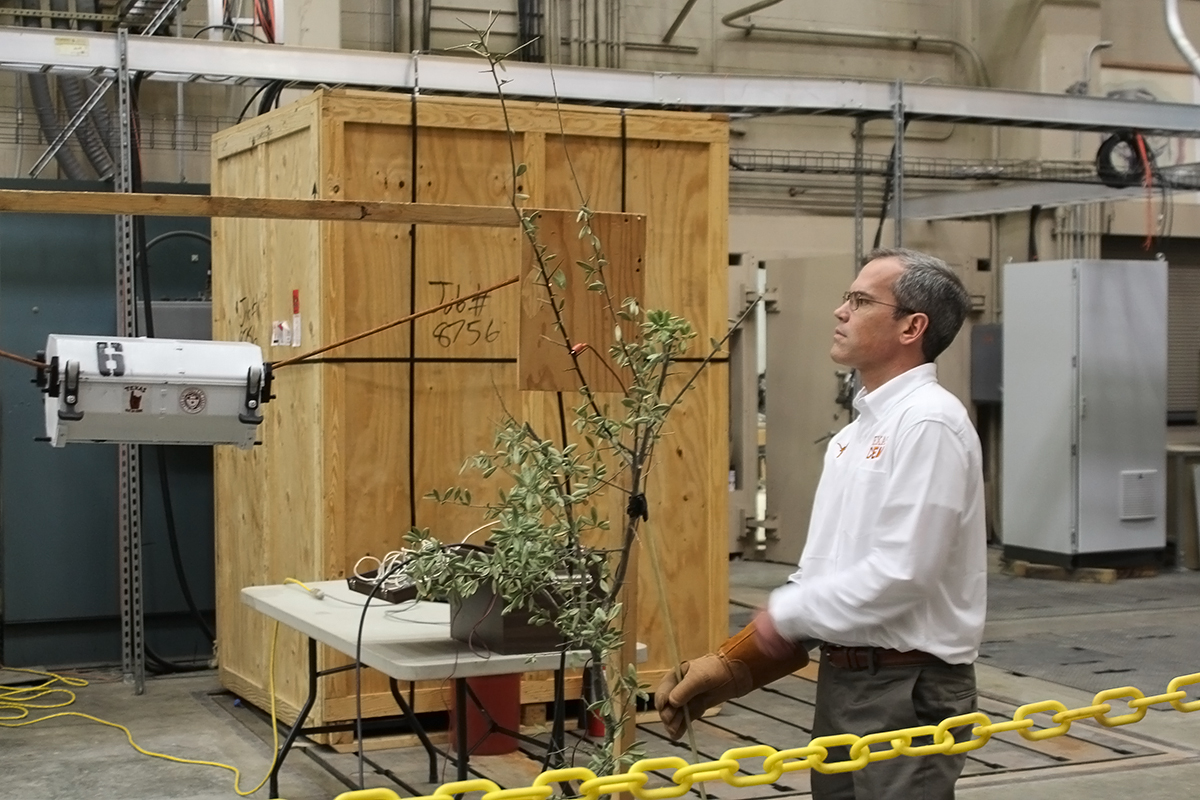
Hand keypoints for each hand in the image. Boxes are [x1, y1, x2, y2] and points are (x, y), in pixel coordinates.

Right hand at [654, 618, 809, 739]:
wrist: (733, 675)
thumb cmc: (714, 670)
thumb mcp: (699, 678)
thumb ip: (685, 689)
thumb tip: (672, 703)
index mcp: (675, 677)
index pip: (664, 690)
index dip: (662, 700)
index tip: (665, 708)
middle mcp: (678, 689)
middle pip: (668, 705)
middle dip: (668, 714)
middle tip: (671, 723)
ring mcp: (686, 700)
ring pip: (675, 714)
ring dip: (673, 724)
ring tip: (674, 733)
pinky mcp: (695, 708)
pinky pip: (685, 719)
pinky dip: (681, 727)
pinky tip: (677, 735)